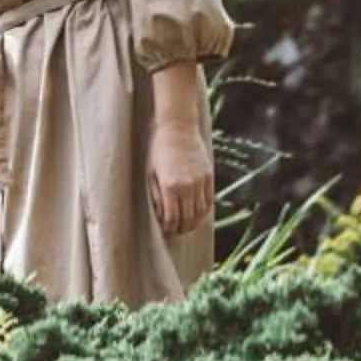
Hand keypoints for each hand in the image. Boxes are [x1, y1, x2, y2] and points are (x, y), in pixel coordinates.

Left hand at [148, 117, 213, 237]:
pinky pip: (209, 201)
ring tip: (187, 226)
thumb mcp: (151, 172)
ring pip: (201, 212)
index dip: (169, 227)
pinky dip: (204, 211)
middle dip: (181, 229)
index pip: (172, 217)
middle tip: (176, 232)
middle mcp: (187, 186)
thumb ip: (156, 194)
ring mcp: (200, 182)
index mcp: (169, 186)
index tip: (166, 230)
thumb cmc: (159, 149)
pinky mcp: (209, 176)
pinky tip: (198, 215)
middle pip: (188, 218)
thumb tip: (161, 214)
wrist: (178, 128)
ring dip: (194, 223)